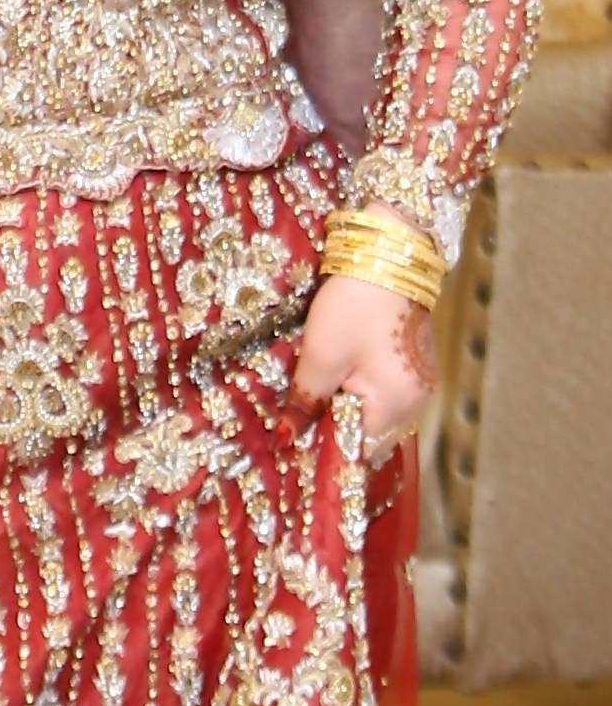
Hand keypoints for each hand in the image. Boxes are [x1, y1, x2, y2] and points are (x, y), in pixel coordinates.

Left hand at [280, 269, 439, 453]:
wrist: (390, 253)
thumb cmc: (355, 305)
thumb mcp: (321, 356)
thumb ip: (306, 402)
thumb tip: (286, 441)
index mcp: (395, 405)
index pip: (357, 452)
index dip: (325, 452)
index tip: (293, 444)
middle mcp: (416, 402)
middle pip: (370, 440)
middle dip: (335, 435)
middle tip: (299, 422)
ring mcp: (419, 384)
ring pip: (378, 419)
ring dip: (348, 416)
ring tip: (316, 402)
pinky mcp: (415, 366)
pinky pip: (386, 398)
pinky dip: (362, 398)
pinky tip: (340, 383)